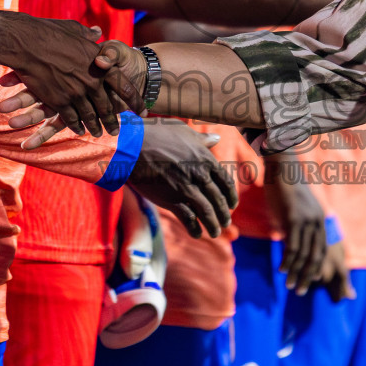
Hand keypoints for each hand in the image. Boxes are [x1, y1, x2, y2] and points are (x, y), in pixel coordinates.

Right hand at [2, 18, 141, 137]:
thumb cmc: (50, 32)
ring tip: (99, 134)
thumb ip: (89, 35)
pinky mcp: (59, 101)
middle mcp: (92, 81)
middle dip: (113, 120)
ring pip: (90, 116)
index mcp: (101, 64)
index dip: (135, 100)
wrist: (26, 43)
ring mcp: (76, 93)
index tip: (143, 111)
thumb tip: (98, 32)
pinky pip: (70, 118)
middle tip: (116, 131)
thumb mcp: (75, 30)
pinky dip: (75, 125)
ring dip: (95, 127)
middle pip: (107, 107)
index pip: (124, 86)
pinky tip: (78, 130)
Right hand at [127, 119, 235, 238]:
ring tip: (215, 232)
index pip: (226, 182)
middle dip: (224, 214)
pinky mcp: (171, 200)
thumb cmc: (157, 135)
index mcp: (206, 159)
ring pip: (207, 211)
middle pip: (218, 199)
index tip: (232, 205)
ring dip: (213, 225)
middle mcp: (200, 175)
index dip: (231, 196)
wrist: (132, 146)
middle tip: (226, 223)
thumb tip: (217, 138)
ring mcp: (186, 188)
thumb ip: (202, 139)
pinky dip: (194, 228)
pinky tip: (196, 233)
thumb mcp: (183, 131)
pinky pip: (188, 218)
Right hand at [266, 159, 353, 298]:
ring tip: (290, 286)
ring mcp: (306, 221)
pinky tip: (282, 270)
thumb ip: (295, 229)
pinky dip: (288, 261)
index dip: (315, 269)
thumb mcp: (295, 211)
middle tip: (300, 292)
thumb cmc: (285, 190)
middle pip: (315, 257)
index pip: (321, 251)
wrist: (282, 169)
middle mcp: (317, 222)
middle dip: (308, 277)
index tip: (310, 282)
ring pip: (303, 254)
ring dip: (296, 273)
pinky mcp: (294, 218)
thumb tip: (289, 247)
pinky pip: (292, 245)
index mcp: (320, 221)